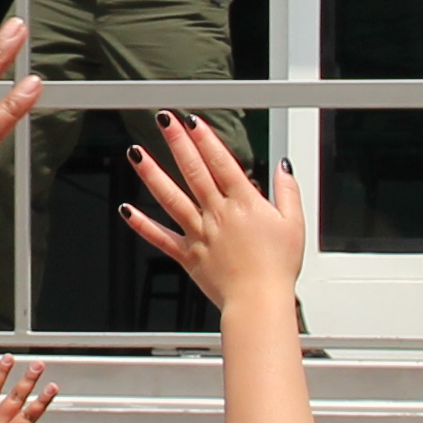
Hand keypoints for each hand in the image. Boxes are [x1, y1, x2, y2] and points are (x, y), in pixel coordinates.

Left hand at [118, 111, 301, 312]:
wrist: (259, 302)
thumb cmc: (277, 268)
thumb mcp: (294, 224)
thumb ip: (287, 192)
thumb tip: (284, 167)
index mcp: (244, 204)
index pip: (221, 162)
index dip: (205, 138)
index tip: (192, 120)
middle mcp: (218, 214)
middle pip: (194, 171)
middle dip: (177, 143)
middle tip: (164, 122)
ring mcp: (200, 233)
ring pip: (171, 198)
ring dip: (152, 174)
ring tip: (136, 154)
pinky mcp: (188, 255)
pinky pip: (161, 238)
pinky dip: (143, 225)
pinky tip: (127, 210)